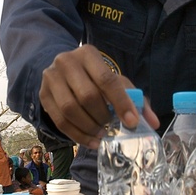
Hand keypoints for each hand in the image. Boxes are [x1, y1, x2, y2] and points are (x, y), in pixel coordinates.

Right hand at [39, 45, 158, 148]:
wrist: (62, 70)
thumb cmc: (94, 77)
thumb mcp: (116, 81)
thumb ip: (136, 99)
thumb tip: (153, 123)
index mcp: (88, 54)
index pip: (107, 79)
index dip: (121, 103)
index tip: (132, 122)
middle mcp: (66, 62)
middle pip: (87, 96)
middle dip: (103, 117)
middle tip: (112, 128)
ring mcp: (51, 78)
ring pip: (70, 109)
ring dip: (89, 127)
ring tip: (102, 134)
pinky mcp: (43, 95)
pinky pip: (59, 120)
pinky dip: (77, 135)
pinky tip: (90, 141)